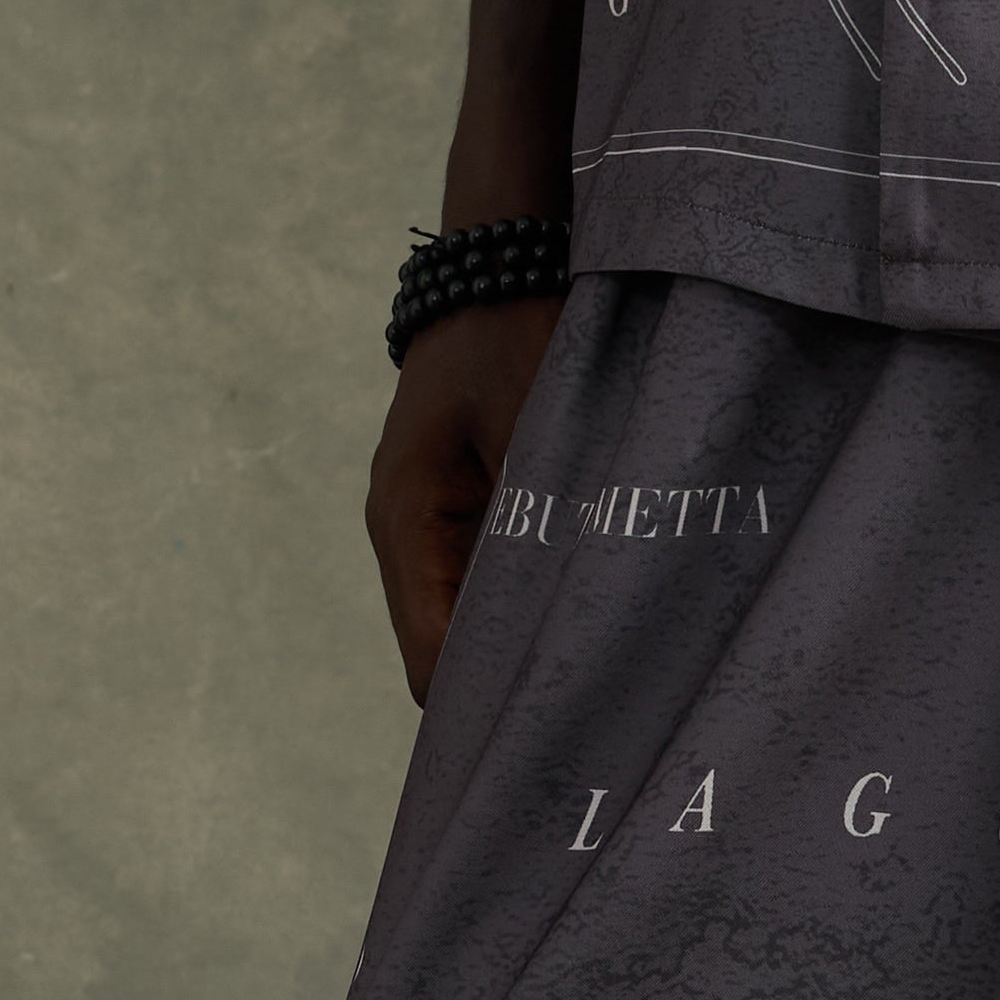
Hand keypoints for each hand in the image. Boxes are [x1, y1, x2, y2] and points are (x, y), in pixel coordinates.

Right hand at [366, 292, 565, 701]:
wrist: (496, 258)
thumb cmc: (514, 331)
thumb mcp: (535, 426)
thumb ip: (542, 525)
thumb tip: (566, 623)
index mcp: (406, 522)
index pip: (430, 661)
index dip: (483, 710)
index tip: (552, 742)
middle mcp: (405, 532)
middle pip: (444, 653)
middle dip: (505, 690)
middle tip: (590, 732)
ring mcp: (428, 520)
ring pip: (467, 619)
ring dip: (519, 645)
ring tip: (594, 685)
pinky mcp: (461, 504)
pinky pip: (485, 578)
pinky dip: (525, 603)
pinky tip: (584, 618)